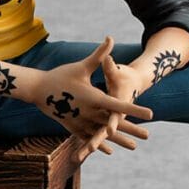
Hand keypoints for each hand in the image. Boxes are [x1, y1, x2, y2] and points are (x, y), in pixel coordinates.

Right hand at [34, 37, 152, 162]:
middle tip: (148, 135)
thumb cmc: (60, 76)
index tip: (150, 113)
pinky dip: (100, 143)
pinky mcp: (72, 126)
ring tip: (135, 147)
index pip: (117, 104)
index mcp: (92, 97)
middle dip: (131, 129)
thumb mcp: (81, 66)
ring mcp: (79, 122)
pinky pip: (89, 137)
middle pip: (113, 122)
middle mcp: (88, 112)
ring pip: (102, 134)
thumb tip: (110, 38)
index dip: (134, 108)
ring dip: (119, 140)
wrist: (37, 90)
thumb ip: (99, 55)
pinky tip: (110, 150)